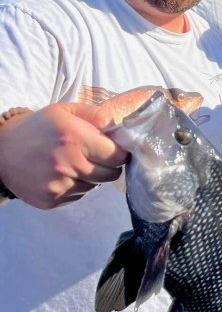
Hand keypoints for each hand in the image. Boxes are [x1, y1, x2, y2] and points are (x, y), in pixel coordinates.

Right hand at [0, 103, 127, 209]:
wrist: (3, 150)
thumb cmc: (39, 127)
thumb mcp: (65, 111)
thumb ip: (94, 115)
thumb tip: (117, 124)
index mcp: (75, 139)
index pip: (117, 155)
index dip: (119, 152)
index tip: (114, 149)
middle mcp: (69, 164)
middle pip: (110, 174)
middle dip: (108, 165)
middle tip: (97, 157)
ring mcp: (60, 186)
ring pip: (95, 186)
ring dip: (92, 177)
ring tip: (76, 164)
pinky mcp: (52, 200)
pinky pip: (78, 196)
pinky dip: (77, 186)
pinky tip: (63, 175)